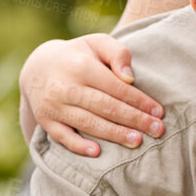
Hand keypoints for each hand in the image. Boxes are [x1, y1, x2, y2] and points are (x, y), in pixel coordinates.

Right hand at [19, 34, 163, 157]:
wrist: (37, 67)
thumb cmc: (78, 55)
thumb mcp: (96, 43)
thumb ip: (117, 53)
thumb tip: (130, 79)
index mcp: (81, 66)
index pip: (116, 87)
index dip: (139, 101)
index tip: (158, 112)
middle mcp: (65, 87)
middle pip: (106, 107)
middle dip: (134, 120)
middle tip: (157, 131)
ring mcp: (54, 105)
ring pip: (88, 123)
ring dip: (114, 134)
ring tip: (137, 141)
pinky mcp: (46, 120)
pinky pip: (62, 137)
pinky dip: (78, 146)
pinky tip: (97, 153)